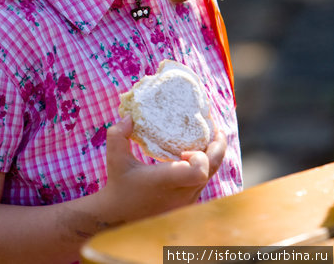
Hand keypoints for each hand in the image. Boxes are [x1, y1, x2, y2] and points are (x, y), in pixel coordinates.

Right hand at [100, 115, 225, 223]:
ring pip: (211, 175)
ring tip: (207, 136)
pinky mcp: (188, 203)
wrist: (120, 216)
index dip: (201, 156)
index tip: (185, 149)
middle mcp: (181, 194)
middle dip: (218, 147)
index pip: (199, 172)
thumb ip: (118, 135)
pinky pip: (205, 181)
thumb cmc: (119, 184)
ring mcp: (187, 201)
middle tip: (214, 128)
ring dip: (212, 156)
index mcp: (166, 181)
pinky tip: (196, 153)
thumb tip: (129, 117)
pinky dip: (206, 166)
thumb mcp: (115, 158)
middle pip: (212, 170)